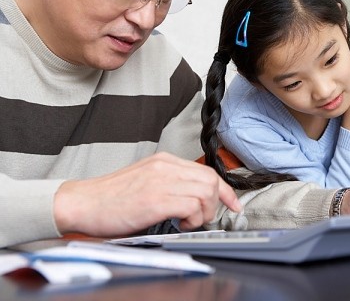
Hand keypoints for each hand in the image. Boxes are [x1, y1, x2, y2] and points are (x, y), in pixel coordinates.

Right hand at [53, 152, 241, 236]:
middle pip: (211, 180)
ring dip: (204, 212)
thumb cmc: (110, 198)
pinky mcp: (156, 199)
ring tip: (187, 221)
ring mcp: (161, 182)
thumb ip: (171, 183)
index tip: (233, 203)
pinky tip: (179, 224)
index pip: (206, 170)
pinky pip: (192, 206)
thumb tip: (195, 198)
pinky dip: (193, 219)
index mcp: (164, 161)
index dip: (225, 190)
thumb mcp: (146, 181)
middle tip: (202, 217)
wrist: (81, 203)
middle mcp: (165, 167)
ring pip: (206, 192)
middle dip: (215, 203)